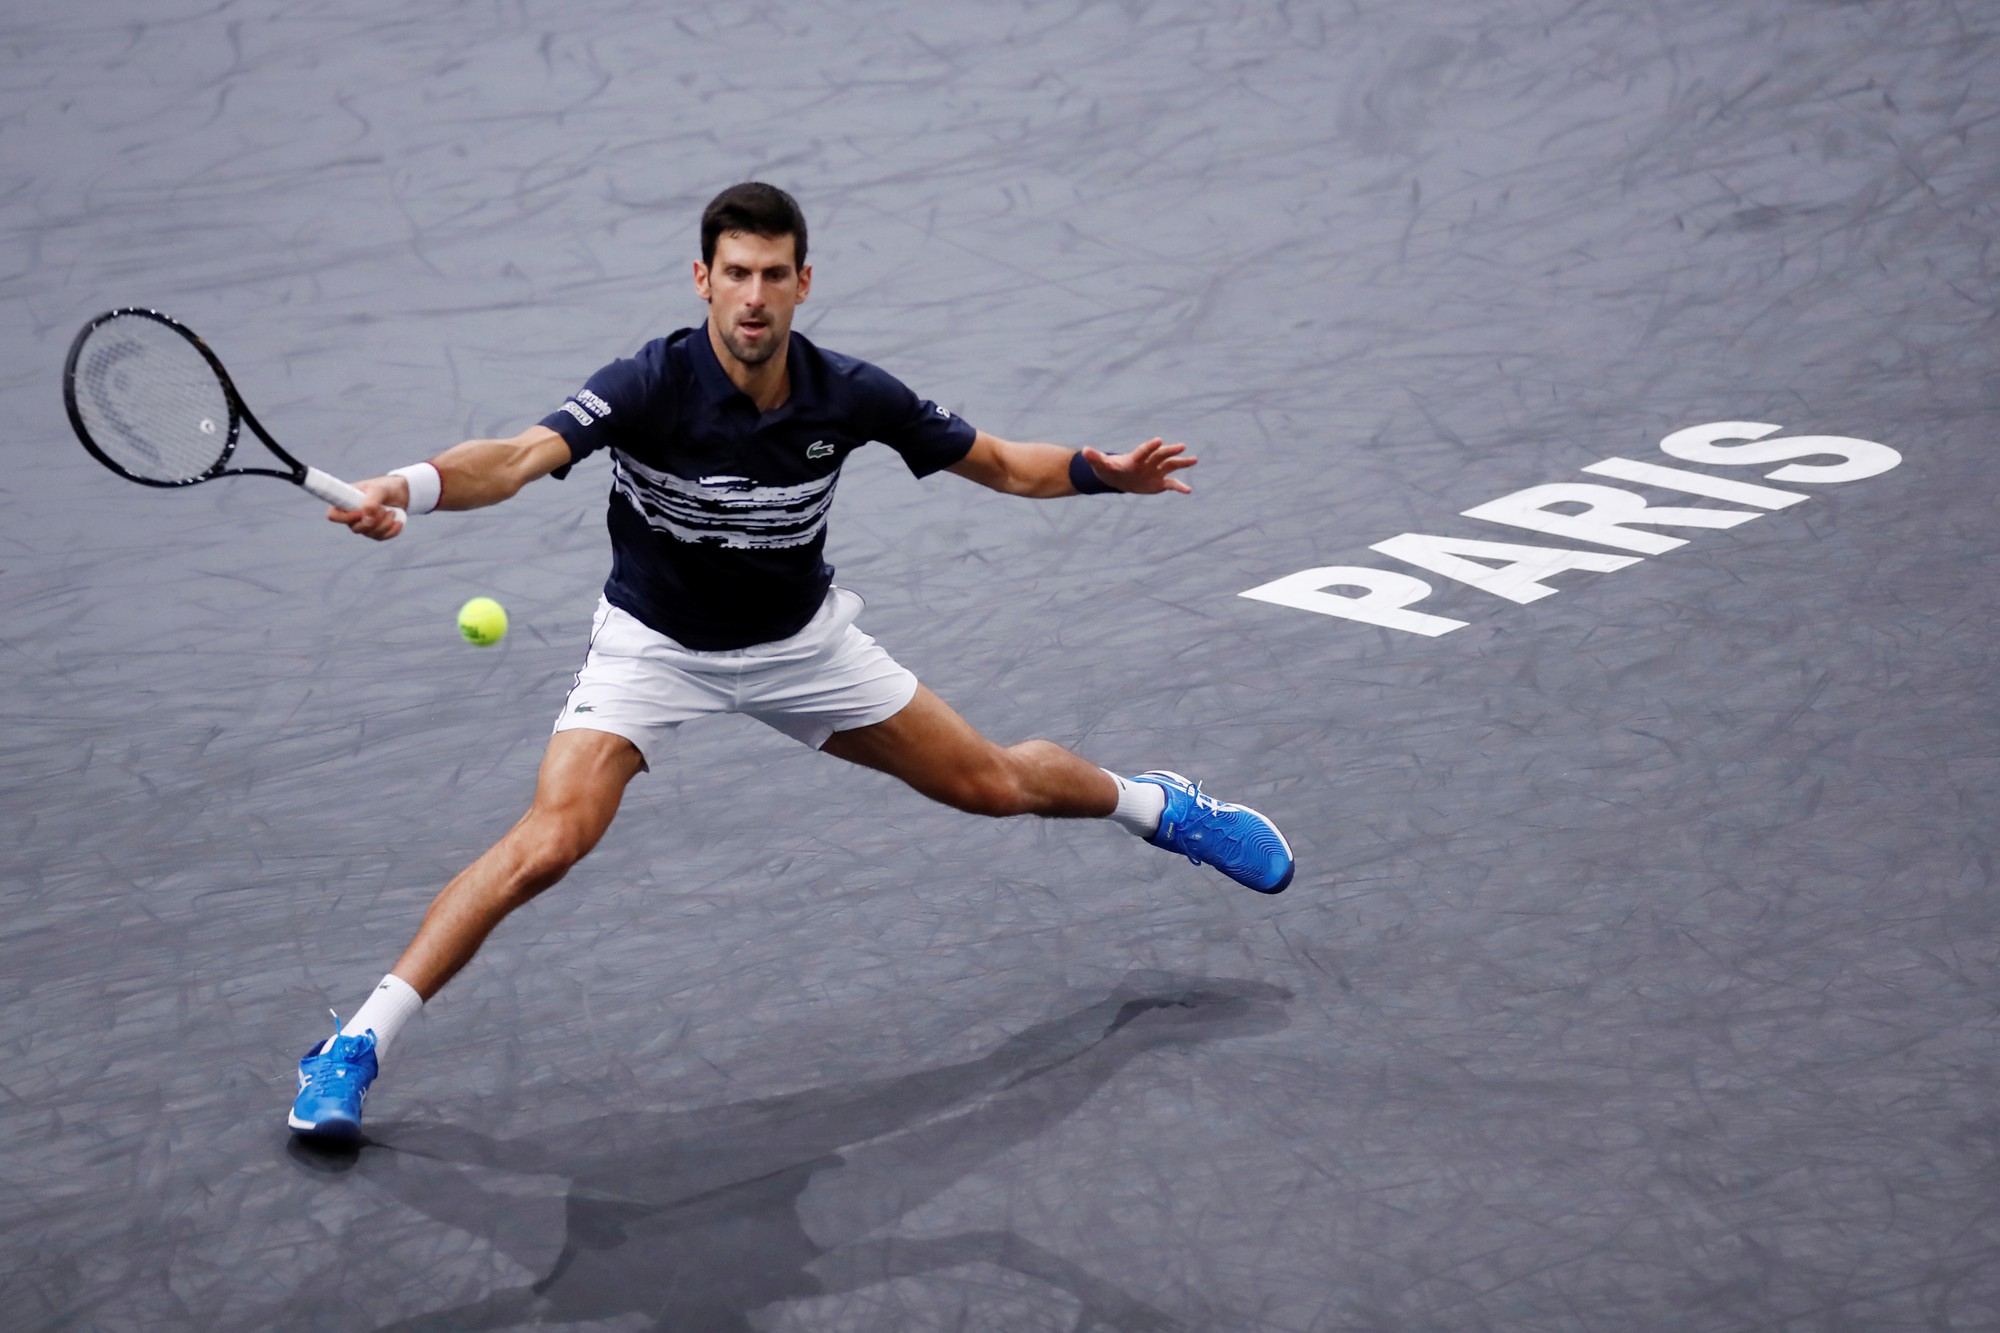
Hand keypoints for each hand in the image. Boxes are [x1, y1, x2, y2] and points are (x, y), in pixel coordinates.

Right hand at [326, 475, 408, 540]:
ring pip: (370, 534)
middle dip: (374, 520)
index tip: (361, 512)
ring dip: (384, 524)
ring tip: (392, 512)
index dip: (345, 517)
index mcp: (345, 501)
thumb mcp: (379, 490)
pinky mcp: (375, 532)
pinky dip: (392, 531)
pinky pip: (381, 537)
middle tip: (383, 508)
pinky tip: (398, 522)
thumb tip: (367, 521)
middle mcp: (351, 515)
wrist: (400, 493)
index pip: (333, 515)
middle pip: (355, 528)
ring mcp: (363, 525)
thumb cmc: (385, 487)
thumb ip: (372, 502)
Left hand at [1079, 438, 1196, 494]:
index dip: (1150, 447)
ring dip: (1182, 463)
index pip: (1144, 451)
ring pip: (1171, 465)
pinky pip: (1171, 484)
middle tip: (1181, 446)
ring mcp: (1156, 471)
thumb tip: (1084, 451)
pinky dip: (1179, 487)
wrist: (1118, 478)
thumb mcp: (1100, 464)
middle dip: (1170, 451)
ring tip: (1194, 459)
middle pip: (1161, 455)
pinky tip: (1188, 491)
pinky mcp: (1159, 482)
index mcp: (1135, 458)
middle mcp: (1149, 462)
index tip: (1159, 441)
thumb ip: (1095, 457)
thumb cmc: (1108, 469)